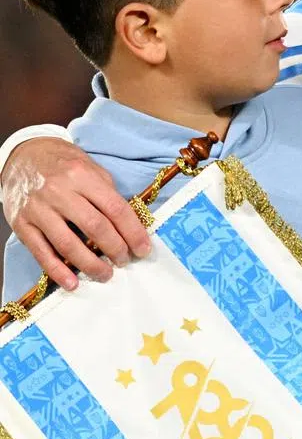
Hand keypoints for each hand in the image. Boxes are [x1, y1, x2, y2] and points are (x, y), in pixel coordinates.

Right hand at [1, 138, 149, 290]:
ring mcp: (38, 209)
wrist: (23, 155)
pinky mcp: (21, 223)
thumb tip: (130, 225)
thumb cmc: (64, 164)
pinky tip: (72, 283)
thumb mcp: (91, 168)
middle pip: (95, 227)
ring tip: (105, 274)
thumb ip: (108, 194)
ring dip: (90, 265)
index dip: (133, 232)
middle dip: (115, 249)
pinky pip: (41, 252)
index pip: (115, 209)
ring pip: (68, 243)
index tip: (143, 249)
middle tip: (125, 261)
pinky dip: (57, 270)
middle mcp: (59, 191)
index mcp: (82, 176)